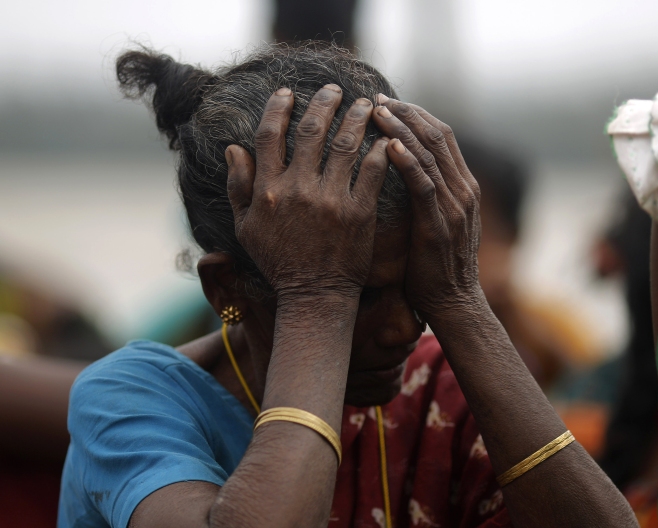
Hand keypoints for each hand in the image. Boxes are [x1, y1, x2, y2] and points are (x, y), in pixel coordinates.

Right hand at [226, 86, 389, 301]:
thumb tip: (233, 148)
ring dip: (356, 117)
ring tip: (365, 103)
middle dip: (324, 102)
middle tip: (335, 89)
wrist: (313, 296)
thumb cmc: (278, 262)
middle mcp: (297, 189)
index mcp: (267, 190)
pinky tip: (384, 137)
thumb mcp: (245, 228)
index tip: (287, 92)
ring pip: (345, 144)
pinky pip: (372, 172)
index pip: (269, 135)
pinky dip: (380, 150)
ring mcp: (330, 200)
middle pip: (311, 131)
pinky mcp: (359, 213)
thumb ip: (238, 186)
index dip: (278, 108)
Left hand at [372, 95, 484, 321]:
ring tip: (376, 111)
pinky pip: (424, 185)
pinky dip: (407, 162)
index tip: (387, 102)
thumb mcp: (435, 223)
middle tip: (376, 98)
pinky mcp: (440, 223)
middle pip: (436, 136)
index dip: (415, 115)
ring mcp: (454, 205)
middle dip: (406, 113)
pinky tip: (388, 145)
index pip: (441, 137)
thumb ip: (426, 196)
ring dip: (402, 129)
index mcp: (462, 186)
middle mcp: (463, 189)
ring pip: (429, 154)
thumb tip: (398, 174)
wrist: (453, 303)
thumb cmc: (434, 266)